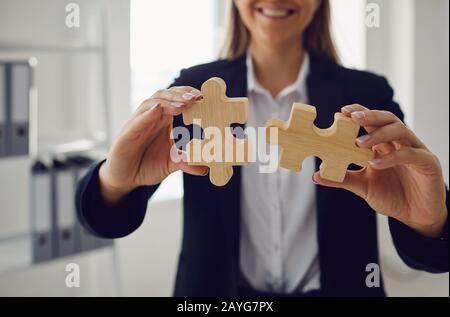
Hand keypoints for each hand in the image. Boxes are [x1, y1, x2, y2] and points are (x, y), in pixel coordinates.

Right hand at [99, 87, 207, 203]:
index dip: (186, 95)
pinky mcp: (126, 137)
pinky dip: (147, 116)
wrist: (125, 178)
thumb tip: (205, 168)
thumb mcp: (171, 163)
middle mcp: (149, 119)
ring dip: (167, 102)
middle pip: (163, 96)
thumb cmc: (147, 165)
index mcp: (162, 121)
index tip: (202, 96)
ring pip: (150, 104)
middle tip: (195, 98)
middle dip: (179, 95)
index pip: (174, 99)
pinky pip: (136, 123)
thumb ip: (186, 162)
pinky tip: (157, 110)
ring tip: (182, 106)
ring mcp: (137, 126)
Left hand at [312, 104, 447, 237]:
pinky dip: (393, 156)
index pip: (373, 121)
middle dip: (369, 115)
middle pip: (387, 119)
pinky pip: (411, 154)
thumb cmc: (392, 196)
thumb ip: (342, 179)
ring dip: (379, 133)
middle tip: (351, 117)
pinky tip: (376, 163)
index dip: (360, 113)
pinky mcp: (428, 163)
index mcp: (384, 145)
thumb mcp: (363, 186)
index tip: (342, 111)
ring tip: (360, 142)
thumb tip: (315, 176)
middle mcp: (400, 143)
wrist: (416, 217)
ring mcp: (415, 151)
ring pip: (400, 130)